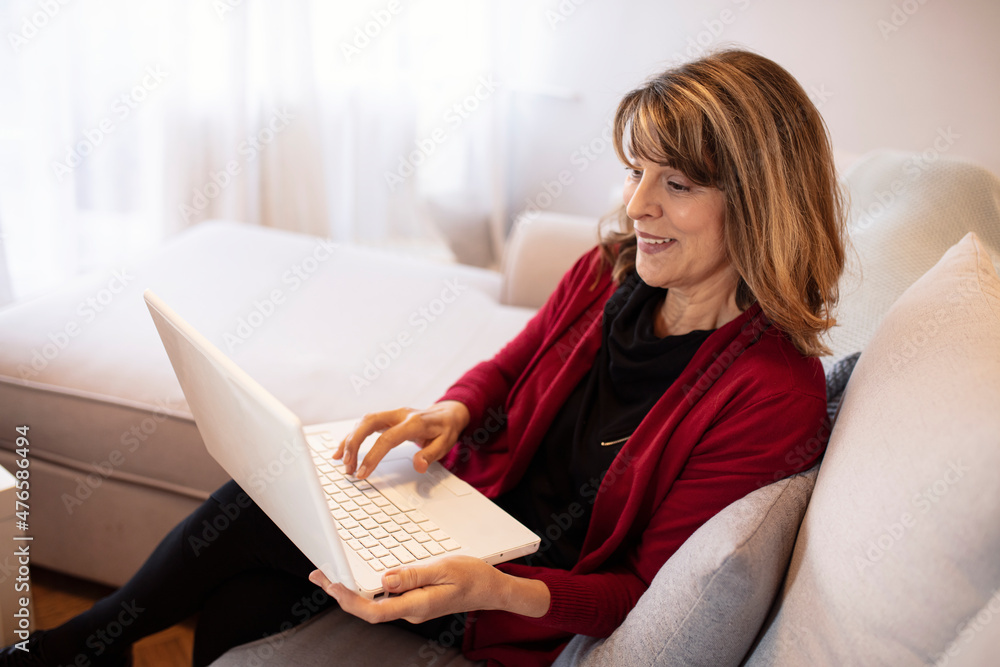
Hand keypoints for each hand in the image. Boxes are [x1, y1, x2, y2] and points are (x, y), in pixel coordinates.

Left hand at [308, 556, 549, 623]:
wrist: (492, 589)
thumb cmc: (473, 577)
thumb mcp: (445, 568)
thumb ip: (414, 576)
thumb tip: (385, 579)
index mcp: (417, 605)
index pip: (375, 610)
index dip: (350, 600)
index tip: (332, 585)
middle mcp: (411, 610)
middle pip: (368, 608)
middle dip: (341, 593)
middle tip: (318, 574)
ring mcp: (412, 607)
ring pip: (374, 603)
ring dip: (351, 590)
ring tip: (330, 573)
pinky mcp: (414, 600)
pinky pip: (385, 597)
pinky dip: (367, 587)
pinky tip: (358, 576)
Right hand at [333, 401, 469, 478]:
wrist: (447, 413)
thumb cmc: (445, 429)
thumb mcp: (445, 444)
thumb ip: (431, 455)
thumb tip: (418, 466)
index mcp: (414, 422)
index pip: (387, 438)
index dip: (372, 456)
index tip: (362, 473)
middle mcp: (399, 415)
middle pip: (368, 423)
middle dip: (354, 444)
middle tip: (348, 467)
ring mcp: (391, 414)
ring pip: (363, 422)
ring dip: (350, 441)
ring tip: (344, 463)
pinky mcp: (386, 418)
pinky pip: (364, 425)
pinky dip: (351, 437)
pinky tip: (341, 451)